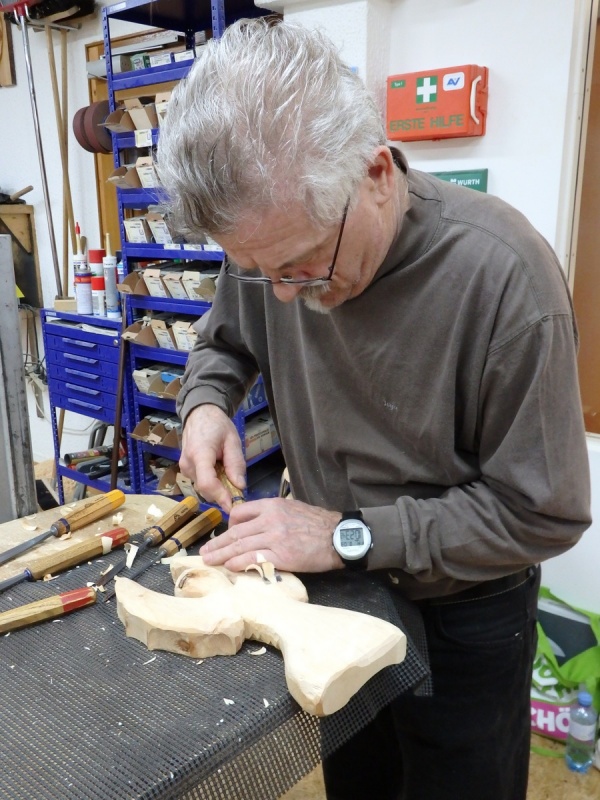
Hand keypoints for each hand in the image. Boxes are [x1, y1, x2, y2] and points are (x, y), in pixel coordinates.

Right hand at [179, 404, 246, 511]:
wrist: (199, 414)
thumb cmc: (217, 425)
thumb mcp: (233, 440)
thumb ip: (236, 463)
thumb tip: (240, 486)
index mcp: (200, 453)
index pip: (207, 482)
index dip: (220, 496)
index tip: (233, 506)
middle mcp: (188, 463)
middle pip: (206, 489)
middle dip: (223, 493)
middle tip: (238, 488)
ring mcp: (184, 467)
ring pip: (203, 488)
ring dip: (218, 488)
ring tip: (228, 472)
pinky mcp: (185, 470)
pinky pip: (201, 482)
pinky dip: (212, 482)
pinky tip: (219, 471)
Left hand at [199, 497, 344, 572]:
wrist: (339, 536)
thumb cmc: (318, 524)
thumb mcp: (293, 509)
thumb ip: (273, 515)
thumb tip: (257, 525)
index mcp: (272, 506)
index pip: (241, 513)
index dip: (229, 525)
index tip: (225, 534)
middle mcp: (270, 520)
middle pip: (236, 532)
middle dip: (218, 543)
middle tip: (204, 552)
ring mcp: (275, 538)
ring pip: (240, 546)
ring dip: (222, 555)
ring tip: (210, 561)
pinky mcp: (281, 556)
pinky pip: (253, 559)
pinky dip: (239, 563)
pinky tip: (230, 567)